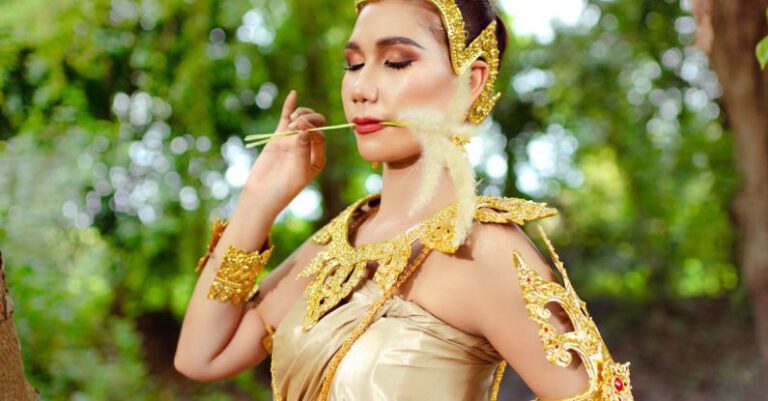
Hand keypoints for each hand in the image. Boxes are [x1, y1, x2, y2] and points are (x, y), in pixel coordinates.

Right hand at [241, 90, 326, 214]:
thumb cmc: (283, 189)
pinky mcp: (279, 137)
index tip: (301, 131)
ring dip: (300, 114)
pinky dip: (290, 106)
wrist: (261, 194)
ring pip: (302, 118)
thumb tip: (305, 130)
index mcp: (318, 157)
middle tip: (296, 124)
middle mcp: (308, 146)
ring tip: (292, 121)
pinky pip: (285, 118)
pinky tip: (293, 94)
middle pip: (315, 124)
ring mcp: (294, 140)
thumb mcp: (298, 173)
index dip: (313, 129)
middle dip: (308, 119)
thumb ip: (303, 152)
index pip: (321, 136)